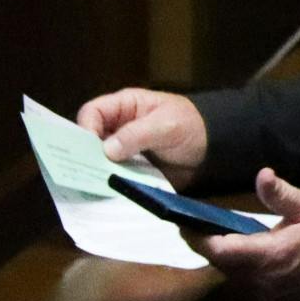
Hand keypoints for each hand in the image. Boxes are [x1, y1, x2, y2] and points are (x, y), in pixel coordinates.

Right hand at [75, 87, 207, 188]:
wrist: (214, 150)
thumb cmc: (191, 126)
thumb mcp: (166, 125)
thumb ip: (137, 134)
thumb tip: (106, 150)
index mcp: (124, 106)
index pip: (92, 112)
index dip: (86, 128)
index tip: (88, 150)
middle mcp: (119, 127)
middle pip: (90, 138)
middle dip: (87, 154)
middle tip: (86, 173)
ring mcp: (124, 151)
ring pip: (100, 160)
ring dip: (99, 172)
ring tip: (96, 187)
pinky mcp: (131, 170)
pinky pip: (114, 177)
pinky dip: (112, 184)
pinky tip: (110, 194)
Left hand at [192, 168, 299, 300]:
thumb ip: (281, 194)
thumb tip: (263, 174)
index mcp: (267, 254)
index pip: (220, 250)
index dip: (199, 239)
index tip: (185, 225)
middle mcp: (262, 279)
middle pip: (221, 265)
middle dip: (209, 248)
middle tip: (198, 229)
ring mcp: (266, 294)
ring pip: (230, 277)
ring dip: (223, 261)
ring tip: (217, 240)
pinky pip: (244, 287)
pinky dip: (238, 272)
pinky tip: (240, 257)